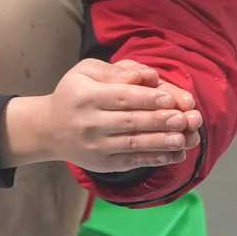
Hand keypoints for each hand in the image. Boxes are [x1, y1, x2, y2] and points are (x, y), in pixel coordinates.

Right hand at [0, 59, 201, 171]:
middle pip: (130, 122)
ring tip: (184, 138)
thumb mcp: (87, 72)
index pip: (121, 97)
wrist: (51, 129)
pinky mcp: (104, 164)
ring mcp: (96, 147)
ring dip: (162, 142)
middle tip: (185, 119)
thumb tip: (148, 76)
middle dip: (160, 121)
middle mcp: (89, 123)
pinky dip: (155, 158)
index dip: (146, 99)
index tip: (170, 98)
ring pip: (134, 144)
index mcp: (86, 96)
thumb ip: (118, 71)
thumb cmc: (76, 94)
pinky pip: (133, 161)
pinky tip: (175, 154)